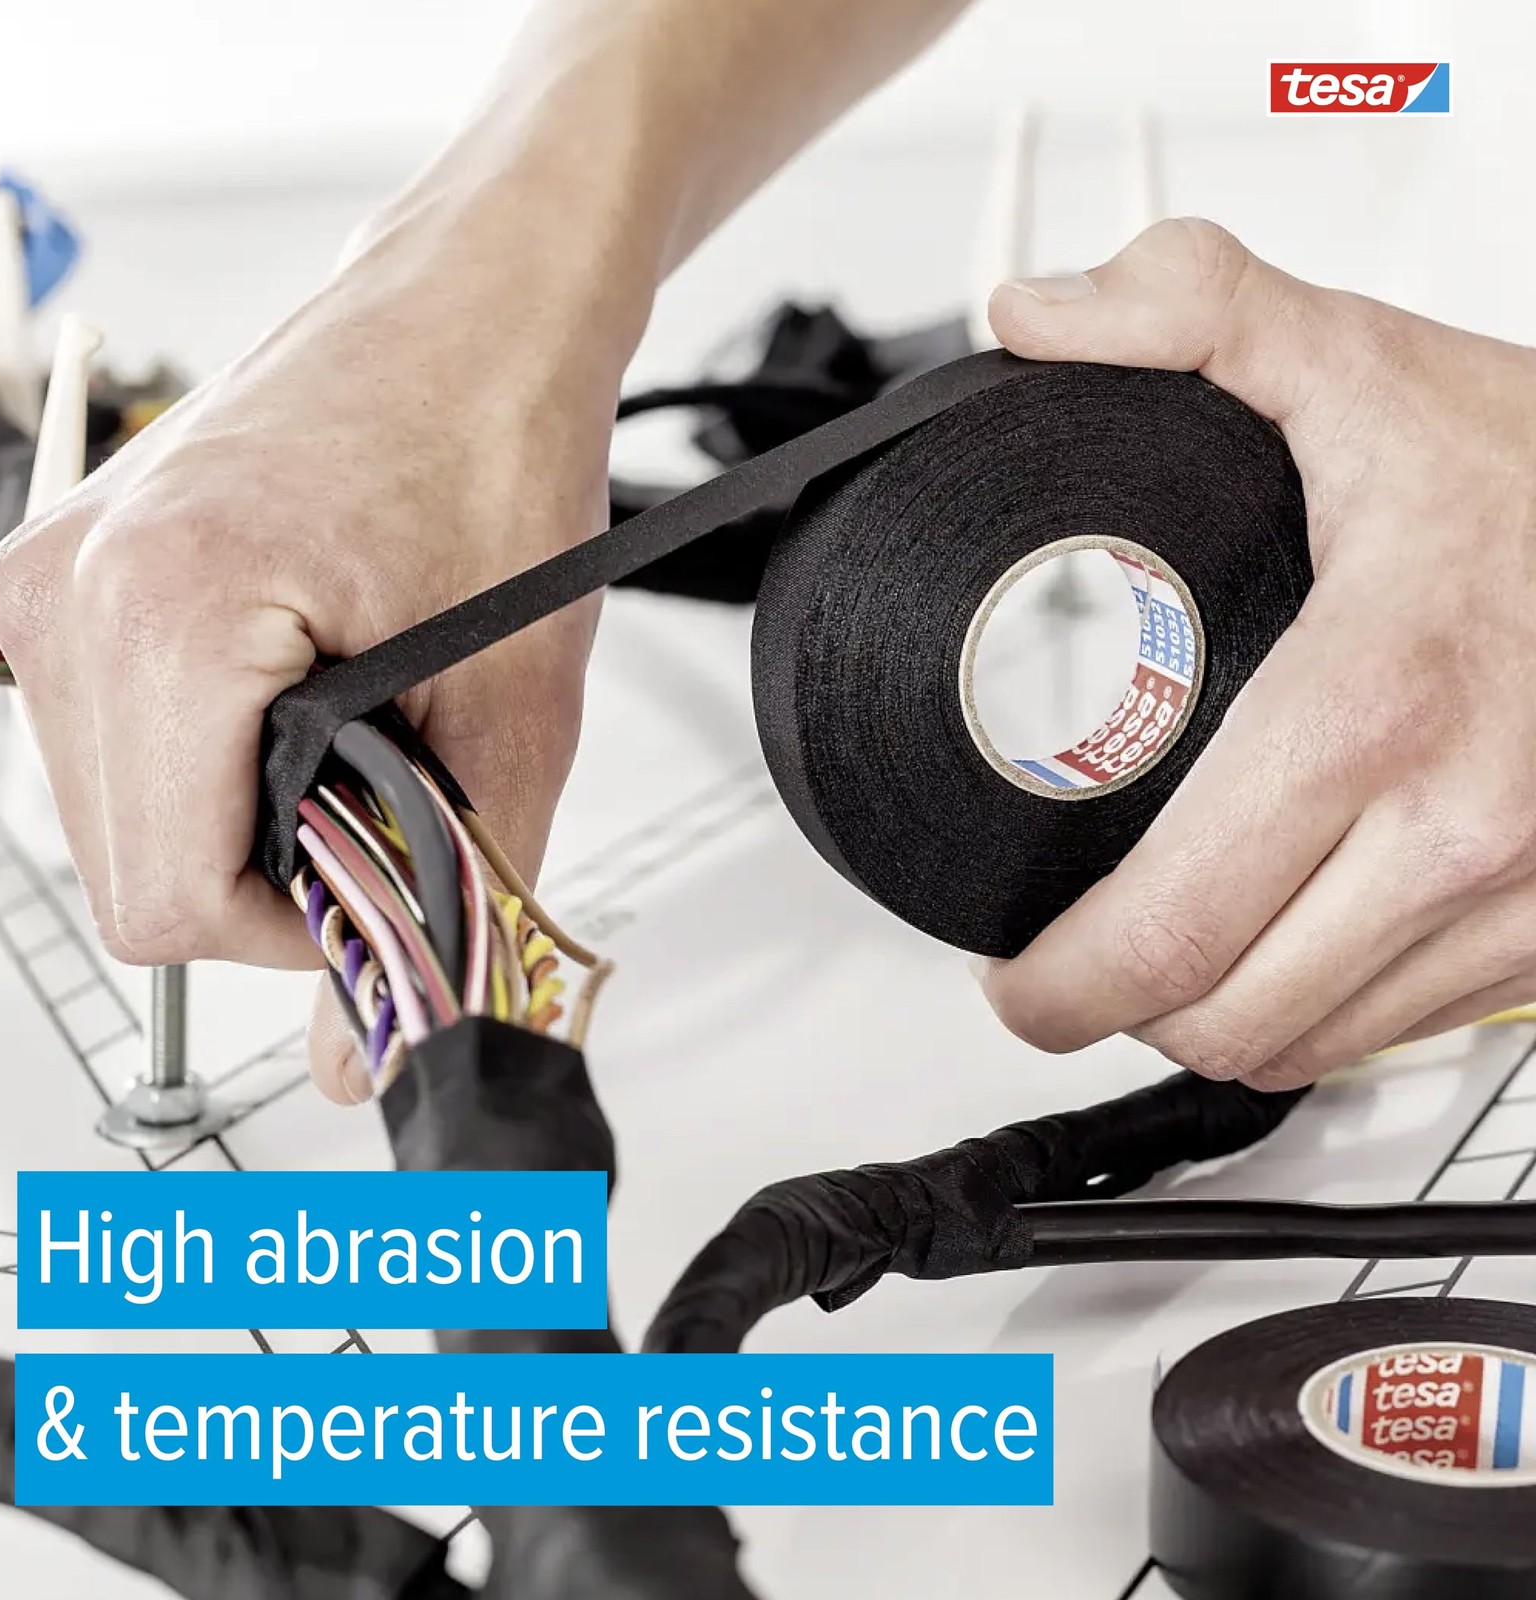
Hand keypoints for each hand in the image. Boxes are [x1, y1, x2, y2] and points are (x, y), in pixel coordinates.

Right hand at [0, 191, 632, 1104]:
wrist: (476, 312)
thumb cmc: (497, 451)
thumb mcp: (512, 709)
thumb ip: (446, 897)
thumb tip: (366, 1055)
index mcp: (166, 617)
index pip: (170, 906)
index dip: (294, 937)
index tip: (378, 886)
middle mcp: (76, 593)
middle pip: (128, 878)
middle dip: (264, 885)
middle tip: (377, 809)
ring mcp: (58, 576)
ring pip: (115, 819)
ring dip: (233, 821)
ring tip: (344, 731)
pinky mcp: (76, 566)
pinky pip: (113, 741)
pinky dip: (206, 760)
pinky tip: (293, 699)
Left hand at [978, 217, 1535, 1088]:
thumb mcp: (1357, 362)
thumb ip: (1189, 312)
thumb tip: (1038, 319)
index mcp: (1377, 707)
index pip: (1168, 931)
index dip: (1058, 986)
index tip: (1014, 972)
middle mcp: (1464, 829)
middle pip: (1225, 1019)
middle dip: (1115, 1012)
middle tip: (1063, 968)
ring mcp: (1526, 897)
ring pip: (1311, 1047)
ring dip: (1212, 1020)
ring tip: (1158, 956)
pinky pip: (1401, 1031)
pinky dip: (1316, 1014)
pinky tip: (1275, 949)